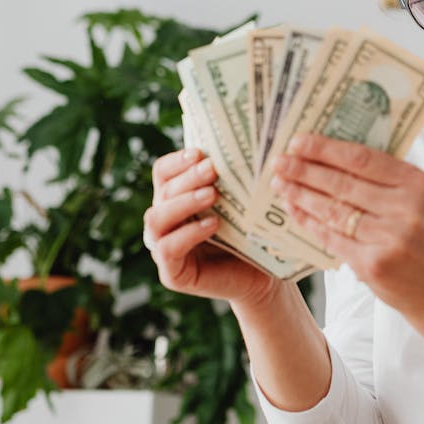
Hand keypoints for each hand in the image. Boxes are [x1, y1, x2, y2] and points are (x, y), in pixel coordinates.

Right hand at [144, 148, 279, 308]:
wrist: (265, 277)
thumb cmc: (253, 236)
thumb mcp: (241, 203)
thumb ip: (231, 180)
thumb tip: (238, 145)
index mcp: (176, 200)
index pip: (163, 173)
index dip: (177, 161)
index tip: (200, 152)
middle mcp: (165, 222)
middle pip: (162, 191)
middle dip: (187, 178)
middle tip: (213, 169)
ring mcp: (164, 249)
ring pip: (157, 218)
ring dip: (184, 202)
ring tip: (212, 195)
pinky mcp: (172, 274)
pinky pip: (168, 249)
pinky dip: (188, 234)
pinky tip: (213, 225)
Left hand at [270, 133, 423, 317]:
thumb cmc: (421, 236)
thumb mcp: (415, 200)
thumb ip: (383, 179)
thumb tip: (328, 152)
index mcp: (417, 184)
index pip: (362, 158)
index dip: (325, 149)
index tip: (297, 141)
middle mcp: (406, 209)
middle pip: (343, 183)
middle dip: (304, 170)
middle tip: (278, 161)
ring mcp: (389, 239)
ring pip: (333, 211)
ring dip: (300, 195)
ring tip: (279, 183)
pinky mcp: (373, 264)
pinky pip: (331, 238)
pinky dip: (308, 222)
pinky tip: (293, 210)